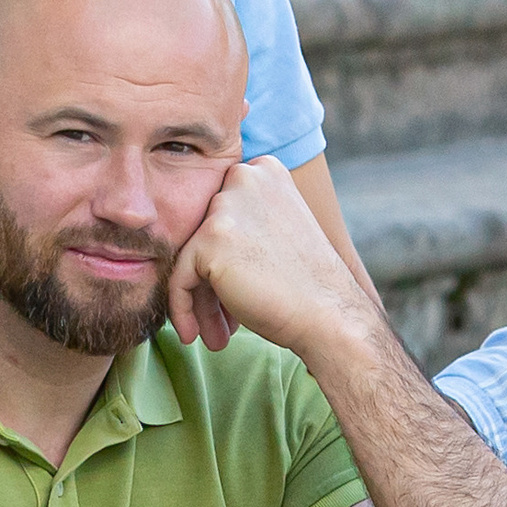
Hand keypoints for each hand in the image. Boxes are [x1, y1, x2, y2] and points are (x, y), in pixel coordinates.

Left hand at [166, 158, 375, 363]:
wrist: (328, 314)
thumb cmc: (308, 284)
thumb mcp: (279, 230)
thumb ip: (245, 223)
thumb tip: (202, 245)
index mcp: (265, 171)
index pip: (223, 212)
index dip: (226, 257)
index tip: (233, 293)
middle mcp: (244, 178)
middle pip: (205, 234)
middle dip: (211, 282)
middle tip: (223, 322)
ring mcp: (225, 207)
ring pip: (191, 258)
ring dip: (201, 302)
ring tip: (214, 335)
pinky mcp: (209, 239)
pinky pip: (178, 279)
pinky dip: (181, 309)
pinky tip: (194, 335)